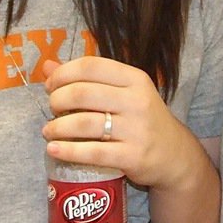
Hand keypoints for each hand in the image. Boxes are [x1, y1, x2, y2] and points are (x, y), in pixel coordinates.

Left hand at [41, 57, 195, 191]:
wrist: (175, 155)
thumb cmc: (142, 119)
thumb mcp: (123, 93)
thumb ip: (87, 79)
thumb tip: (47, 66)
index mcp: (134, 78)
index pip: (90, 66)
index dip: (63, 74)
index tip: (50, 85)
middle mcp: (137, 101)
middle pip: (82, 93)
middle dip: (57, 100)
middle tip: (52, 109)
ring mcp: (136, 129)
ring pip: (83, 123)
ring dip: (57, 127)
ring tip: (49, 131)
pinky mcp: (132, 156)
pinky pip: (92, 152)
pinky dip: (67, 151)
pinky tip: (54, 150)